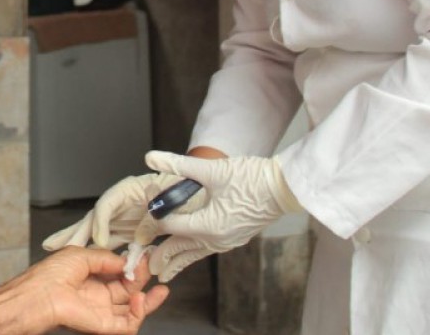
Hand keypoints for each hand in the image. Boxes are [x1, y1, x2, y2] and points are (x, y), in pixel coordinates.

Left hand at [22, 247, 169, 334]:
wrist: (39, 295)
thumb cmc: (51, 274)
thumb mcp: (82, 255)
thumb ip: (106, 258)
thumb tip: (125, 260)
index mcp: (91, 277)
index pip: (119, 273)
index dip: (132, 265)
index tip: (144, 255)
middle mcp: (98, 295)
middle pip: (129, 291)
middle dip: (143, 279)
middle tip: (152, 268)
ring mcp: (102, 311)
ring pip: (132, 310)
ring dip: (148, 301)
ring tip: (158, 290)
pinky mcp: (103, 326)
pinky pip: (127, 325)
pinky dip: (138, 314)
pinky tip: (140, 300)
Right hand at [41, 172, 206, 250]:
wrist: (197, 193)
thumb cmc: (187, 190)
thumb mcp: (176, 197)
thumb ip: (161, 209)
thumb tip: (148, 225)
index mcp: (131, 188)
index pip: (107, 203)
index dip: (101, 222)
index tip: (98, 241)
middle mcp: (121, 202)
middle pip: (93, 217)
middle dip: (72, 232)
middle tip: (51, 245)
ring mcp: (122, 216)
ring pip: (95, 230)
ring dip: (76, 241)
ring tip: (53, 248)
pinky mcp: (127, 228)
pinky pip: (109, 241)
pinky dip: (95, 250)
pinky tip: (80, 259)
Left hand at [142, 152, 301, 281]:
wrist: (285, 188)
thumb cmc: (252, 177)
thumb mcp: (212, 169)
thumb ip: (178, 164)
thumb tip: (150, 157)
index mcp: (208, 225)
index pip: (171, 225)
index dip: (155, 216)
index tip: (145, 209)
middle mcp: (216, 239)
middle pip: (181, 248)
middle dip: (162, 257)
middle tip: (146, 265)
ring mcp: (227, 241)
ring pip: (195, 254)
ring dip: (178, 261)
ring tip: (164, 273)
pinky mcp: (235, 238)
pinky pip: (208, 250)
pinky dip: (194, 254)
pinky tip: (191, 253)